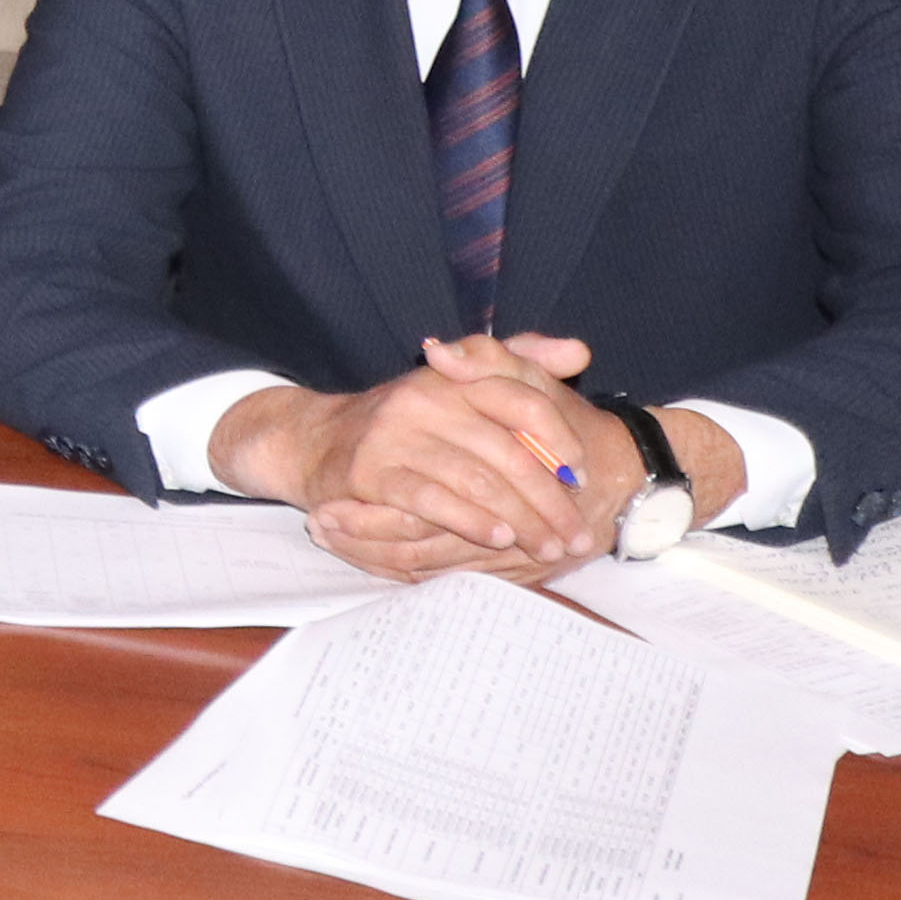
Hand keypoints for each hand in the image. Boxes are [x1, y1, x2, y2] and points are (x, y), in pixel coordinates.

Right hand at [215, 332, 624, 580]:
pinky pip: (432, 500)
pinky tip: (498, 538)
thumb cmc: (404, 421)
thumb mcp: (458, 383)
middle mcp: (426, 397)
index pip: (524, 399)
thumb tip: (580, 352)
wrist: (316, 441)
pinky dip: (470, 521)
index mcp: (454, 375)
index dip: (561, 441)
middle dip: (550, 500)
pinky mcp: (372, 471)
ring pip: (478, 481)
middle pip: (508, 451)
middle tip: (577, 534)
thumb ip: (519, 363)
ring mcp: (396, 433)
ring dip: (521, 520)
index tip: (584, 477)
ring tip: (548, 547)